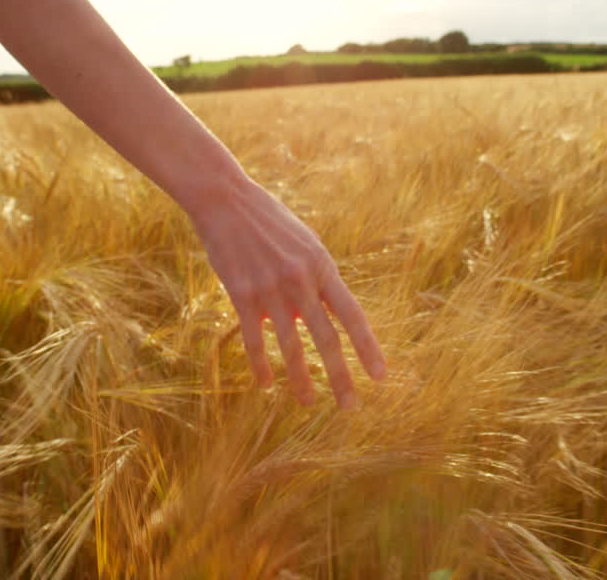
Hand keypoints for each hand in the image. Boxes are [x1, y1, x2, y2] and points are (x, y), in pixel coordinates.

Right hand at [188, 179, 386, 408]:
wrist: (226, 200)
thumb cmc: (269, 222)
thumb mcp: (304, 244)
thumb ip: (315, 279)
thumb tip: (320, 316)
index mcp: (322, 266)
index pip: (352, 314)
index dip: (368, 347)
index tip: (380, 376)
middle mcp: (301, 280)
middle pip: (327, 338)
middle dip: (340, 376)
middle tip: (350, 406)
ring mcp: (270, 289)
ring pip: (291, 346)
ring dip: (301, 380)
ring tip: (310, 402)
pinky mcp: (242, 294)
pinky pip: (255, 340)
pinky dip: (262, 365)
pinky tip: (267, 384)